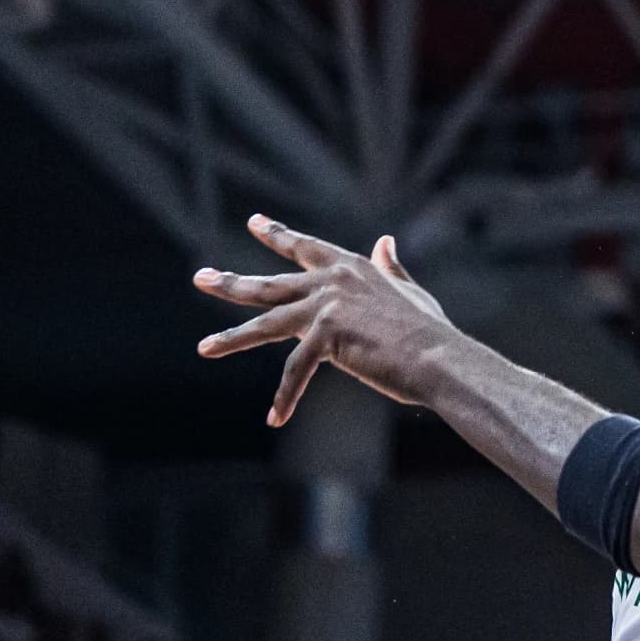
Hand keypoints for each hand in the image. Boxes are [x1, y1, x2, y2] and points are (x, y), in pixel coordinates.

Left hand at [194, 215, 456, 425]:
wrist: (439, 357)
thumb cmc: (430, 330)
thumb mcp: (408, 291)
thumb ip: (391, 268)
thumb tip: (385, 242)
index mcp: (351, 267)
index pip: (306, 247)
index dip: (278, 234)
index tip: (254, 222)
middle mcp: (332, 281)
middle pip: (270, 283)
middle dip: (231, 282)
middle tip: (201, 277)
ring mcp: (326, 307)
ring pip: (266, 323)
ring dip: (232, 338)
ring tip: (205, 347)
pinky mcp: (326, 336)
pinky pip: (296, 371)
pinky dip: (286, 398)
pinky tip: (275, 418)